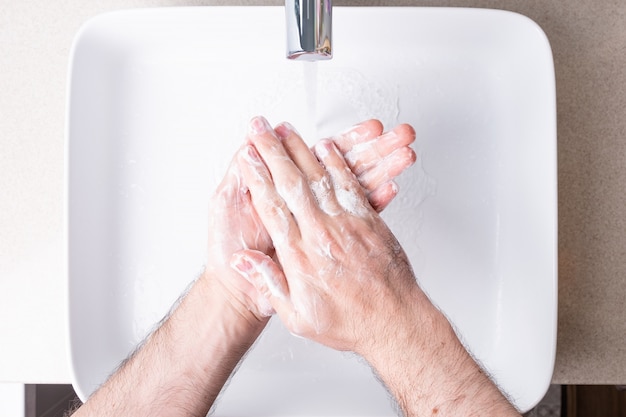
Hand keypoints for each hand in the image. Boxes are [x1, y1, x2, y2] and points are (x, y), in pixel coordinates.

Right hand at [230, 120, 421, 353]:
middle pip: (291, 183)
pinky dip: (337, 162)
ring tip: (286, 129)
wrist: (396, 323)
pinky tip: (327, 146)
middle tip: (260, 128)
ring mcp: (347, 224)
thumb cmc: (349, 322)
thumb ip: (269, 283)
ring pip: (320, 177)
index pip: (271, 206)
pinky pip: (351, 184)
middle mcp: (322, 234)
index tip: (246, 156)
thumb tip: (244, 261)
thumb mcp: (297, 316)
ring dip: (301, 149)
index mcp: (299, 255)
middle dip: (273, 151)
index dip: (256, 177)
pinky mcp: (369, 222)